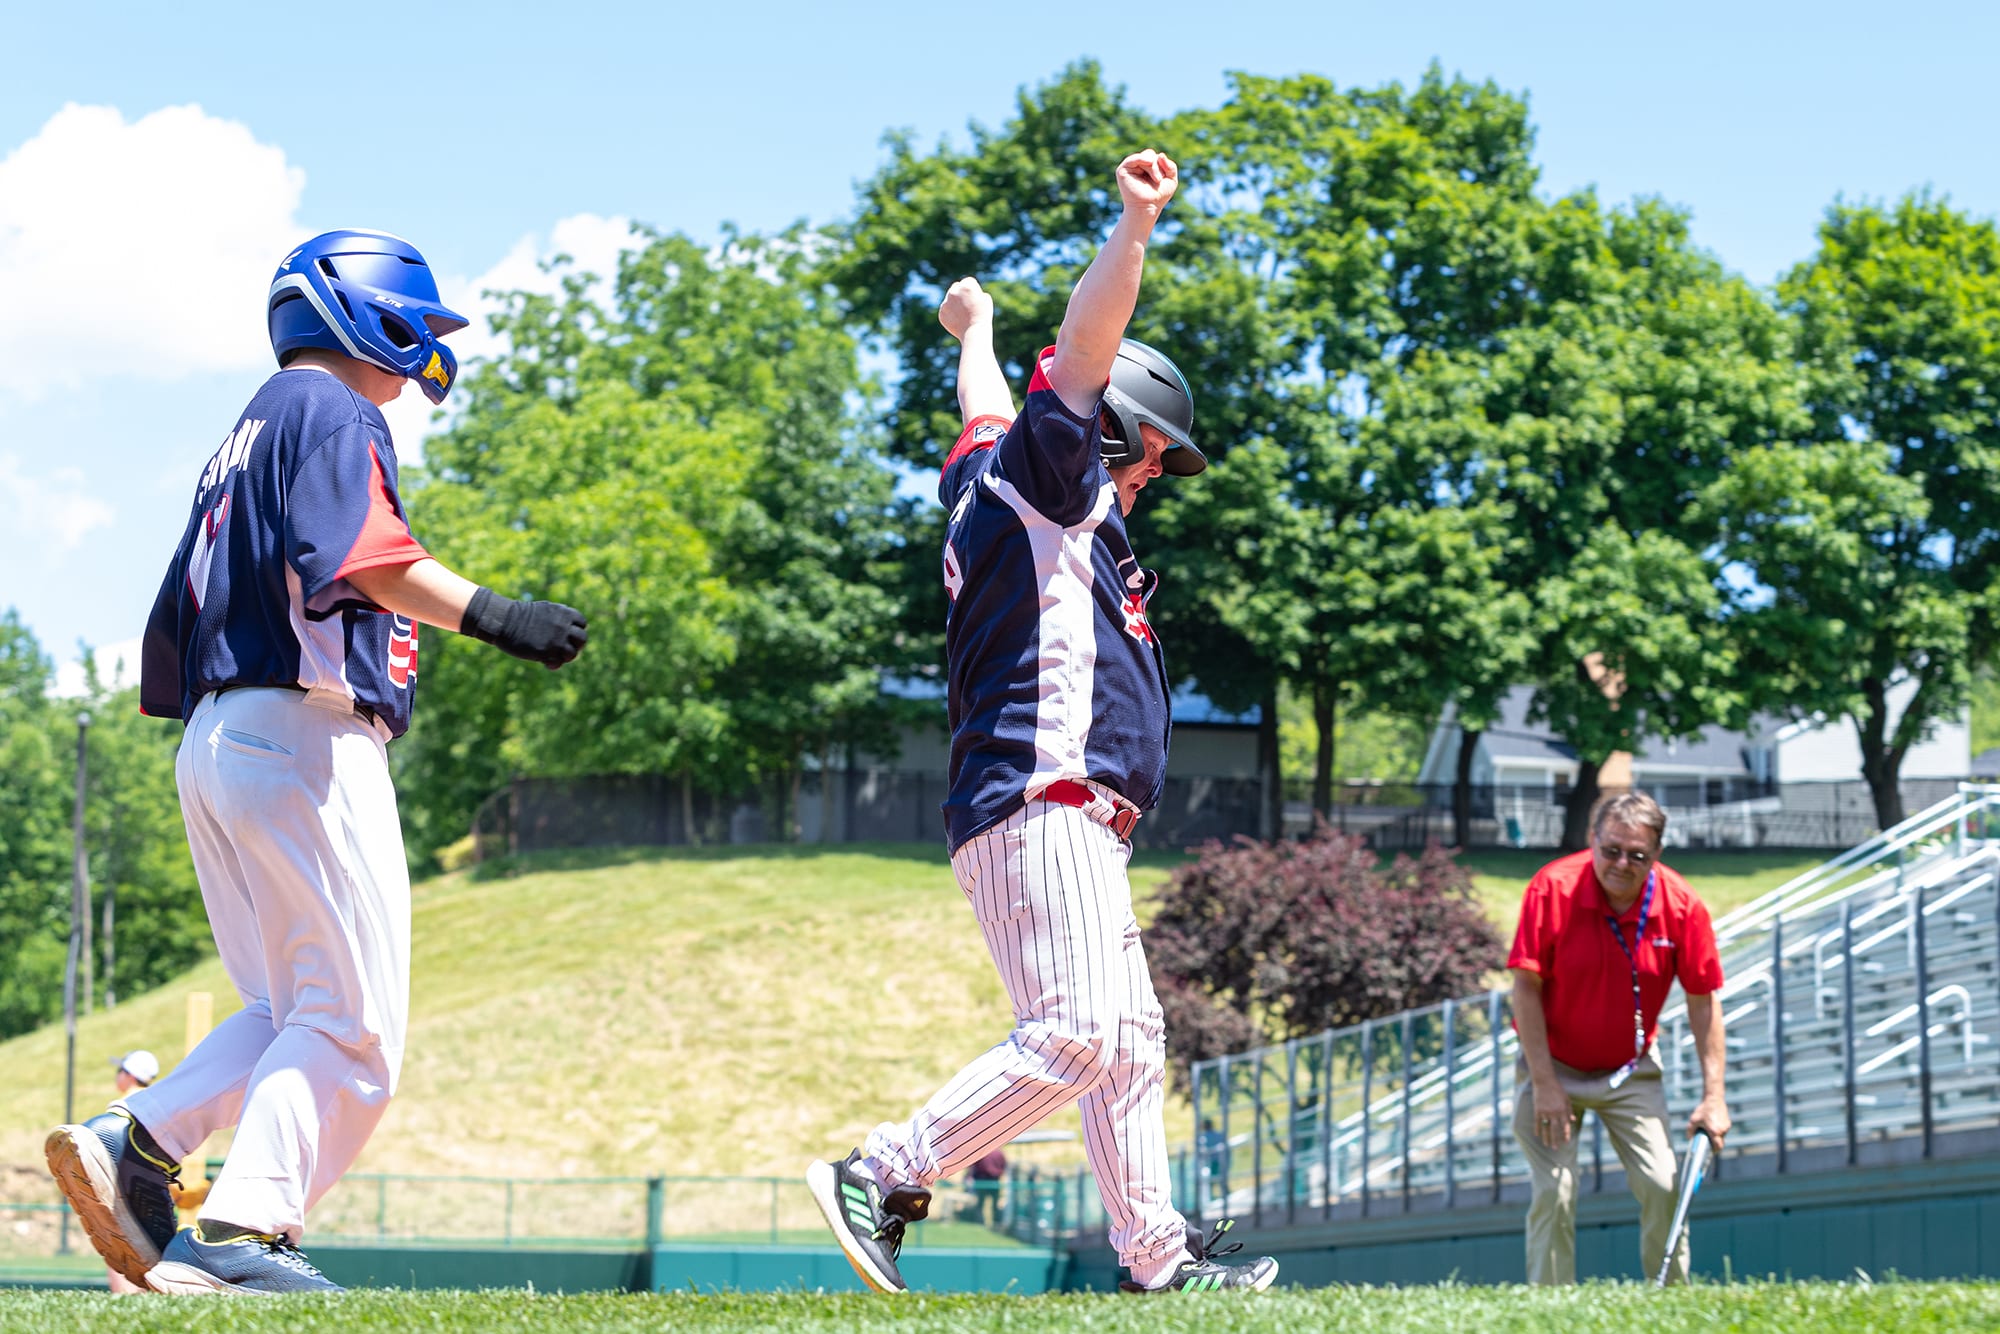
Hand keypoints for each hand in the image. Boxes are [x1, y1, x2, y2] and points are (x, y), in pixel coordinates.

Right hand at [462, 588, 588, 668]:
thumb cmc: (521, 615)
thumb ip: (559, 618)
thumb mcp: (545, 610)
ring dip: (566, 657)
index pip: (582, 623)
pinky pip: (558, 663)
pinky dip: (554, 664)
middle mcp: (563, 626)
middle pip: (582, 639)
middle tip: (565, 648)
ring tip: (555, 656)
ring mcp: (556, 640)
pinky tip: (546, 663)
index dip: (576, 630)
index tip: (568, 634)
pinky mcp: (546, 652)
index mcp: (564, 612)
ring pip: (572, 654)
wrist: (504, 621)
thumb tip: (569, 629)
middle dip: (576, 645)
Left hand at [938, 277, 992, 341]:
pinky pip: (946, 310)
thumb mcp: (985, 299)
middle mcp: (954, 291)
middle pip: (956, 287)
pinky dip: (951, 313)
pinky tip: (958, 320)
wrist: (973, 332)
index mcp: (966, 285)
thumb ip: (976, 291)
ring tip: (963, 314)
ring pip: (950, 298)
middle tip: (967, 304)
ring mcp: (946, 302)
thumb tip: (969, 291)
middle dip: (961, 293)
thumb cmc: (983, 315)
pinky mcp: (941, 312)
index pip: (968, 282)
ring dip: (955, 302)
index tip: (976, 298)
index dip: (973, 290)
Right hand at [1116, 149, 1178, 215]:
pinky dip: (1142, 158)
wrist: (1148, 207)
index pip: (1156, 157)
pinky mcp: (1123, 171)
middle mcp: (1138, 166)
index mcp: (1148, 167)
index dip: (1162, 164)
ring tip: (1156, 179)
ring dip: (1153, 167)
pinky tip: (1148, 162)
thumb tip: (1161, 155)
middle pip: (1150, 155)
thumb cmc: (1159, 196)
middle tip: (1159, 180)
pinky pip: (1133, 158)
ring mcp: (1130, 168)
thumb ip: (1171, 166)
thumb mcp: (1171, 180)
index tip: (1163, 179)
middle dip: (1157, 166)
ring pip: (1145, 156)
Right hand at [1531, 1078, 1573, 1147]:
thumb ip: (1569, 1110)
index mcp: (1563, 1110)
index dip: (1566, 1135)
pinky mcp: (1537, 1110)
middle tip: (1556, 1149)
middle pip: (1555, 1130)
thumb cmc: (1557, 1089)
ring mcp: (1545, 1112)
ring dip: (1546, 1137)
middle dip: (1555, 1140)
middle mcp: (1554, 1113)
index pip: (1565, 1126)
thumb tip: (1573, 1121)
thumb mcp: (1567, 1099)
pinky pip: (1537, 1122)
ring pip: (1545, 1128)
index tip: (1566, 1142)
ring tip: (1546, 1145)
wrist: (1544, 1081)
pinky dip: (1537, 1129)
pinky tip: (1537, 1135)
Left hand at [1688, 1095, 1729, 1148]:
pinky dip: (1718, 1131)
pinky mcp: (1728, 1123)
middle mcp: (1722, 1130)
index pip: (1718, 1147)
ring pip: (1722, 1136)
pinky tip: (1712, 1124)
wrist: (1714, 1099)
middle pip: (1720, 1143)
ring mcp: (1726, 1127)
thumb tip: (1689, 1138)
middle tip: (1708, 1143)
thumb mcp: (1693, 1120)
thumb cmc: (1703, 1110)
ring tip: (1708, 1130)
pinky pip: (1723, 1130)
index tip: (1710, 1152)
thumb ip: (1690, 1131)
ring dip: (1716, 1136)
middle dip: (1714, 1144)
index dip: (1714, 1151)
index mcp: (1715, 1131)